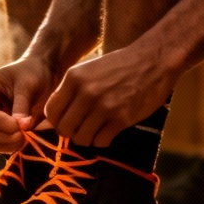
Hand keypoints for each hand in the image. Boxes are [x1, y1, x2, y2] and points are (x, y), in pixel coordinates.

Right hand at [0, 56, 55, 153]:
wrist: (38, 73)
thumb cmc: (32, 73)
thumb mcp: (28, 85)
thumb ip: (22, 106)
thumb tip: (22, 128)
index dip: (5, 126)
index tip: (25, 127)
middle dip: (6, 138)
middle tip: (26, 135)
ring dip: (8, 145)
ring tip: (26, 137)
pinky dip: (9, 147)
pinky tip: (23, 139)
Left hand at [43, 43, 173, 146]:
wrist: (152, 61)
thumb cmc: (120, 65)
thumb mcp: (89, 69)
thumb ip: (72, 90)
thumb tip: (56, 116)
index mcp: (74, 78)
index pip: (51, 112)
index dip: (57, 121)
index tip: (68, 121)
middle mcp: (86, 93)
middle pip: (64, 129)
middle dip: (71, 132)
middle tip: (81, 129)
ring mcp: (103, 107)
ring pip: (81, 139)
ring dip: (87, 138)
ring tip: (96, 130)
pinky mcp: (121, 119)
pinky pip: (101, 142)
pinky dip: (103, 140)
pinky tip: (109, 130)